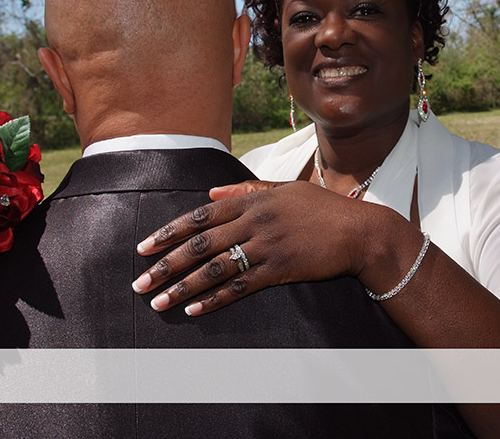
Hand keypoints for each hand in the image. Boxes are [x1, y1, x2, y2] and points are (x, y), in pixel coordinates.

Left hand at [131, 180, 368, 315]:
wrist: (359, 231)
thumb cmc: (323, 208)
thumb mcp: (285, 190)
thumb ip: (246, 191)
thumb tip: (210, 195)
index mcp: (252, 201)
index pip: (200, 217)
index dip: (169, 233)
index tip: (144, 248)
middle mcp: (255, 223)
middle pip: (200, 244)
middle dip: (165, 264)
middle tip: (139, 283)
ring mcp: (266, 247)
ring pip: (215, 268)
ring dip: (183, 286)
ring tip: (158, 302)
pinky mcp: (280, 270)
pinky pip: (240, 287)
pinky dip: (215, 299)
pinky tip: (195, 309)